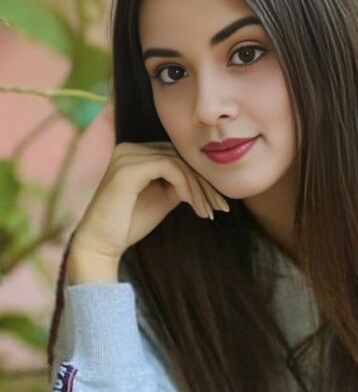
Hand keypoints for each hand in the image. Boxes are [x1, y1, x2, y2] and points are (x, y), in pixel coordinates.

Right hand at [70, 140, 229, 260]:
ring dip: (199, 188)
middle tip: (221, 208)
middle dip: (205, 183)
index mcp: (135, 153)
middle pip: (180, 157)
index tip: (217, 204)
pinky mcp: (129, 168)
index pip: (176, 157)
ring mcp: (127, 155)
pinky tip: (196, 206)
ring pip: (178, 162)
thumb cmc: (129, 223)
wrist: (101, 243)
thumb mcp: (162, 198)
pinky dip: (188, 186)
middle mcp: (129, 148)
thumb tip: (203, 179)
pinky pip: (170, 168)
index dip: (200, 178)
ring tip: (210, 211)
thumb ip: (180, 184)